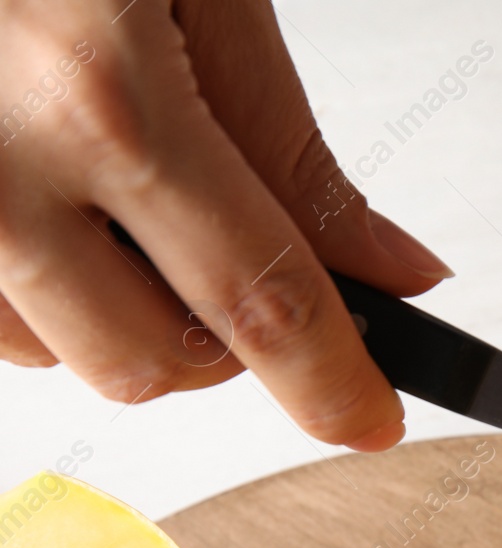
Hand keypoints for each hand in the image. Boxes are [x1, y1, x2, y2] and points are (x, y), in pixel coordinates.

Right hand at [0, 0, 452, 448]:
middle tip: (242, 264)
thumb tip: (387, 267)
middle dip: (223, 345)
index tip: (371, 419)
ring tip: (120, 195)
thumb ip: (286, 139)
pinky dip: (33, 286)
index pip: (259, 298)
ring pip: (49, 351)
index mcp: (100, 94)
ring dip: (117, 312)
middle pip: (148, 360)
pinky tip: (44, 197)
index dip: (331, 381)